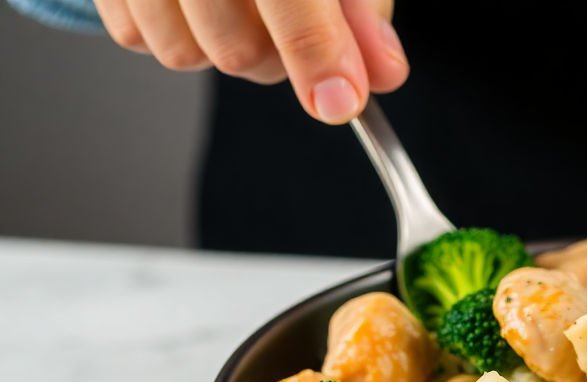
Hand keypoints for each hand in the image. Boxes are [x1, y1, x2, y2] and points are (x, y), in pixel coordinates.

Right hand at [94, 0, 407, 123]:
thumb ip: (362, 9)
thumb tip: (382, 73)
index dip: (316, 51)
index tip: (341, 101)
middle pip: (238, 47)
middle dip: (282, 60)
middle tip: (305, 34)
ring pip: (185, 54)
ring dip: (229, 49)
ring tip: (248, 4)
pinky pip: (139, 39)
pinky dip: (180, 33)